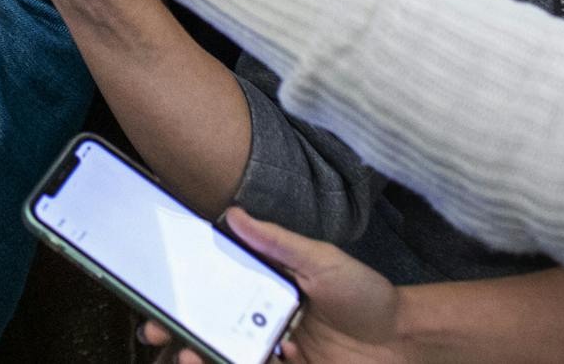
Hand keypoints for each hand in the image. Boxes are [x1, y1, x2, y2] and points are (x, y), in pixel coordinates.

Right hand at [138, 211, 394, 362]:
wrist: (404, 342)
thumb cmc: (366, 295)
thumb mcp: (323, 260)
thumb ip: (278, 241)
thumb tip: (235, 214)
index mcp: (267, 289)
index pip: (217, 289)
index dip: (186, 294)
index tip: (159, 297)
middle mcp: (264, 321)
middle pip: (213, 327)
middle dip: (181, 332)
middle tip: (159, 334)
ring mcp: (274, 352)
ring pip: (226, 354)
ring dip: (201, 355)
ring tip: (188, 356)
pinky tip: (231, 360)